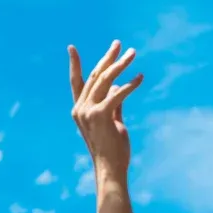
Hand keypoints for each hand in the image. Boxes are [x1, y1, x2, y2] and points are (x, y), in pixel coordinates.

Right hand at [70, 41, 143, 179]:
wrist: (110, 168)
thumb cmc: (112, 148)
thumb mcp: (111, 121)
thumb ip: (113, 103)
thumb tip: (115, 86)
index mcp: (79, 109)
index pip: (76, 81)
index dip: (74, 64)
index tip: (71, 47)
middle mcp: (80, 108)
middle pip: (95, 76)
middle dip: (107, 57)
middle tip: (118, 43)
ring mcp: (88, 112)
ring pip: (105, 80)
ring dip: (121, 65)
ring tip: (133, 53)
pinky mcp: (101, 115)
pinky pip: (117, 93)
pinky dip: (130, 84)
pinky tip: (140, 77)